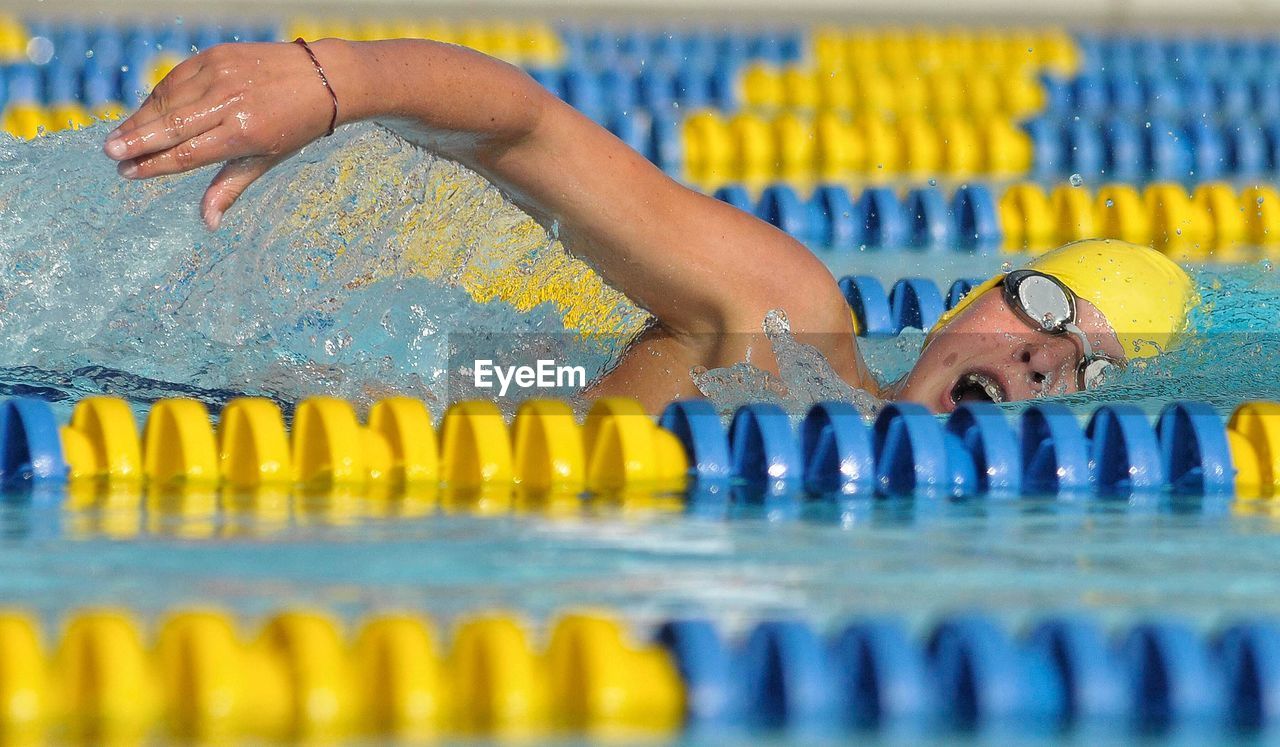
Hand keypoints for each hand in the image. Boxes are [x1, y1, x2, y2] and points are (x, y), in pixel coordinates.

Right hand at [102, 40, 352, 229]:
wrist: (319, 78)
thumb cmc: (293, 126)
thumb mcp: (266, 161)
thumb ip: (229, 187)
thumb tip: (208, 223)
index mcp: (244, 134)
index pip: (188, 153)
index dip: (155, 165)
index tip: (128, 172)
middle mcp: (229, 103)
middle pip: (172, 125)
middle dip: (137, 140)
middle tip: (109, 153)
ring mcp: (221, 76)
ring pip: (169, 99)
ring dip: (141, 119)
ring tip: (119, 136)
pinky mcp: (215, 56)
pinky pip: (177, 78)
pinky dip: (158, 96)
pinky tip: (143, 112)